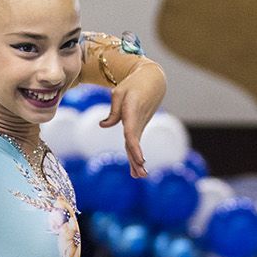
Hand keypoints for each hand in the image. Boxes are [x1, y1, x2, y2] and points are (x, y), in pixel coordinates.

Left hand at [97, 61, 167, 176]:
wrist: (153, 80)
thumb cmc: (133, 84)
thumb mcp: (119, 93)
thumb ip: (113, 111)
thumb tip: (103, 125)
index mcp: (132, 111)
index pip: (132, 132)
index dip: (135, 146)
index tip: (139, 159)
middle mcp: (138, 120)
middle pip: (135, 142)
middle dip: (137, 158)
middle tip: (140, 174)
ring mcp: (140, 124)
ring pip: (136, 144)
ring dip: (137, 161)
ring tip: (140, 176)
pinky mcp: (139, 125)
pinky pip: (136, 141)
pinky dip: (136, 155)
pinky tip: (137, 169)